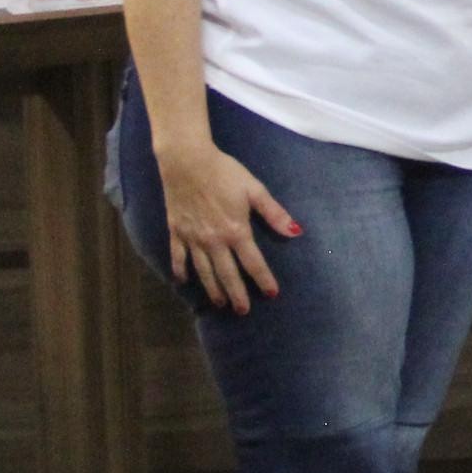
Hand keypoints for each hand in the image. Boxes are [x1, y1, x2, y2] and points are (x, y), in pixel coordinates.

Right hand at [156, 137, 293, 313]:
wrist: (186, 161)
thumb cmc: (224, 172)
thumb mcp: (254, 189)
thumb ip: (274, 213)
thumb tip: (296, 232)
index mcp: (236, 230)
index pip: (253, 262)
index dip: (263, 279)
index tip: (271, 294)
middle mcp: (214, 240)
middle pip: (227, 274)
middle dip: (237, 294)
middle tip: (243, 311)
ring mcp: (192, 238)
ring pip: (203, 271)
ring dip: (212, 289)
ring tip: (219, 303)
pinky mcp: (176, 231)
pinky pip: (178, 257)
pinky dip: (180, 270)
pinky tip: (183, 282)